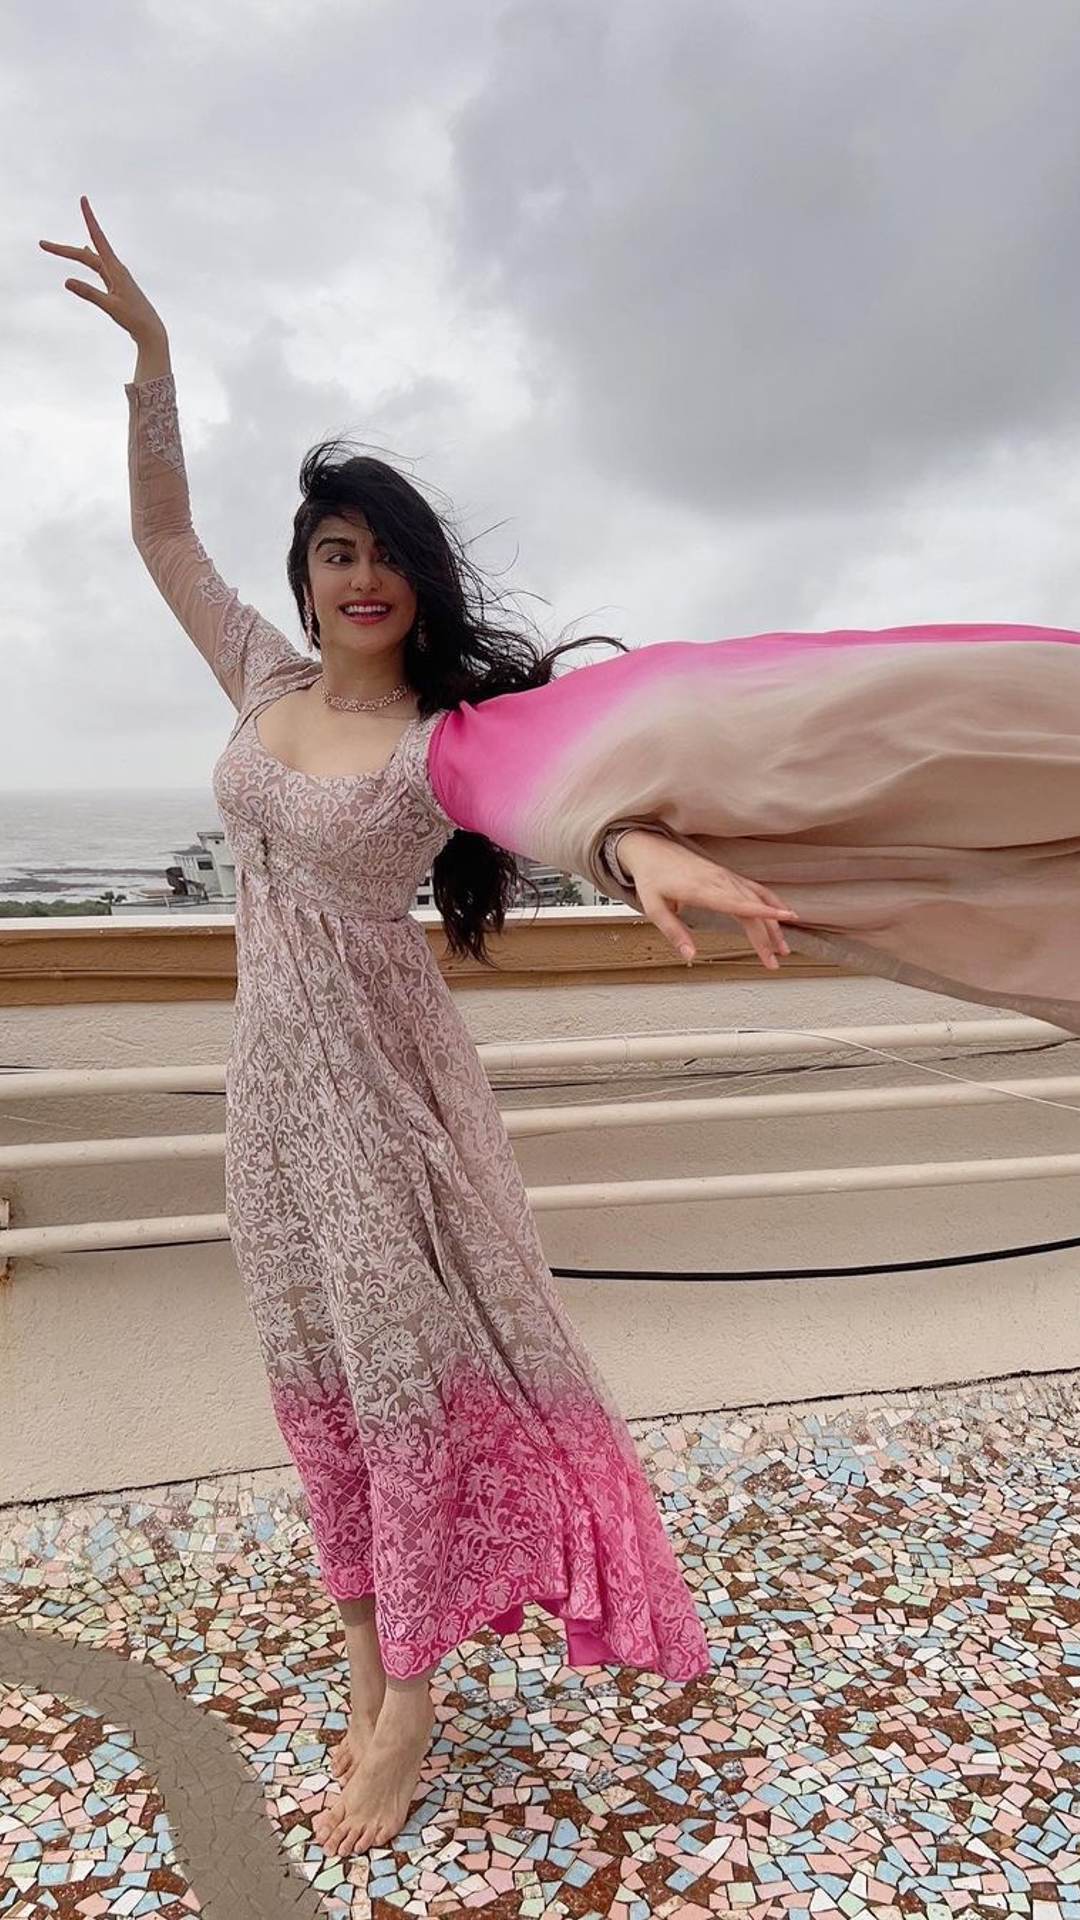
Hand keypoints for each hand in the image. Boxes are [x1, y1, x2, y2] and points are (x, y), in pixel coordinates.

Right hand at [39, 195, 166, 344]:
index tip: (83, 199)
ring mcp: (116, 276)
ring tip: (54, 248)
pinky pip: (98, 266)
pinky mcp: (116, 284)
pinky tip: (86, 251)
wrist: (151, 331)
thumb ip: (89, 293)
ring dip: (72, 253)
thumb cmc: (134, 319)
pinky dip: (88, 257)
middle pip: (85, 253)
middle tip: (42, 244)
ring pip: (90, 260)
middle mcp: (116, 269)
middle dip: (63, 249)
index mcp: (115, 269)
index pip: (97, 238)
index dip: (89, 218)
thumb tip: (66, 280)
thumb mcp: (110, 307)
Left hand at [616, 829, 798, 970]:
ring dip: (774, 923)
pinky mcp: (728, 876)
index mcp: (702, 889)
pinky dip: (772, 902)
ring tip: (783, 947)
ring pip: (758, 900)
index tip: (784, 917)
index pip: (738, 903)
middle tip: (773, 961)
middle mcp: (719, 881)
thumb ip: (674, 932)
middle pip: (751, 909)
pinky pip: (756, 889)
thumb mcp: (654, 908)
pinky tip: (783, 914)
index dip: (762, 911)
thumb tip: (689, 954)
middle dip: (767, 936)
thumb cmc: (652, 877)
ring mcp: (726, 877)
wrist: (652, 849)